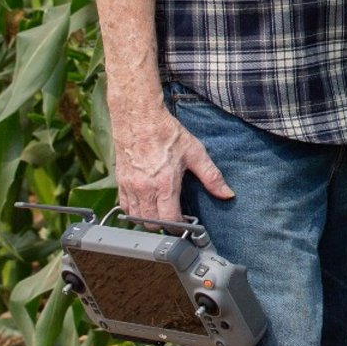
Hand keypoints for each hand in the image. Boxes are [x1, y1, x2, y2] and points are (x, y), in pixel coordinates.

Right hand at [112, 105, 232, 223]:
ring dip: (148, 220)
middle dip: (164, 225)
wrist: (139, 117)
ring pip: (136, 218)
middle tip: (174, 218)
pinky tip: (145, 203)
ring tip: (160, 211)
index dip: (179, 227)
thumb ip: (211, 177)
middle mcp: (144, 189)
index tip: (185, 224)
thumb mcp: (195, 153)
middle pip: (151, 223)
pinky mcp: (120, 182)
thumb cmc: (166, 133)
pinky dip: (134, 210)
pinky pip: (124, 206)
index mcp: (164, 184)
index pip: (169, 220)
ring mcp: (129, 187)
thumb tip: (226, 193)